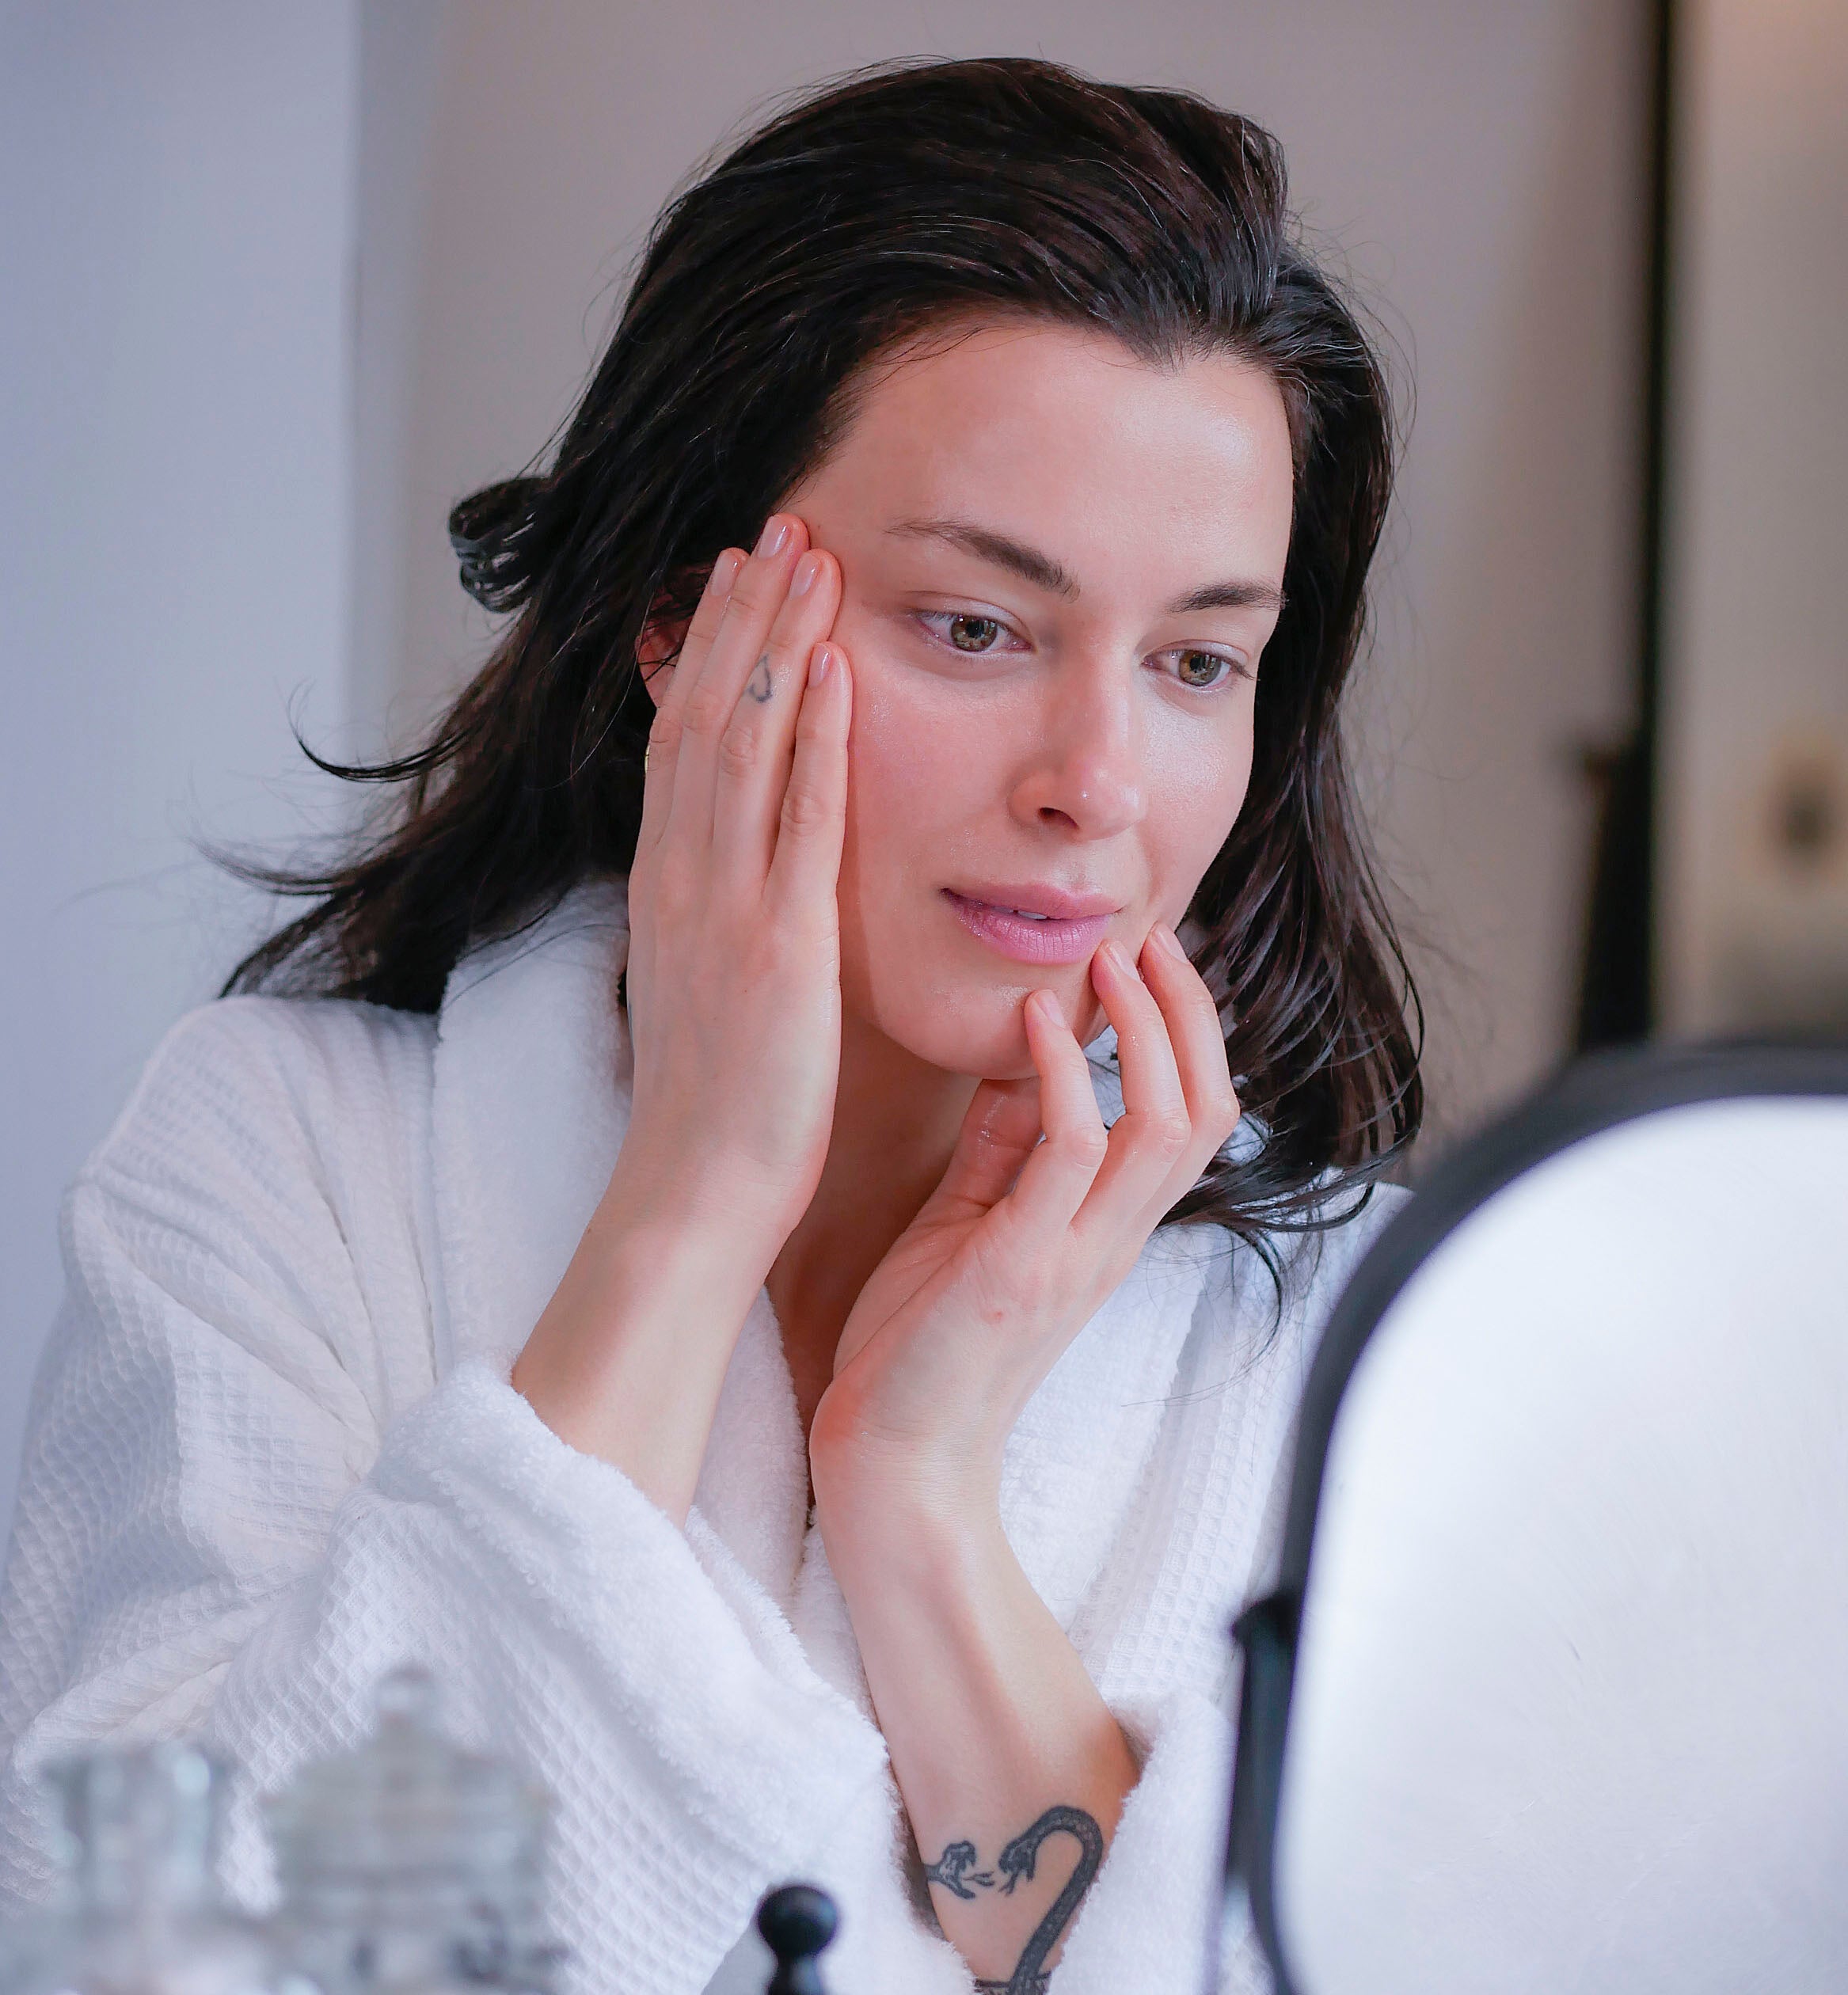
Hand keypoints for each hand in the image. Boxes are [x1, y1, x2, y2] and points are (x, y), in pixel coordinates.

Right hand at [511, 517, 851, 1510]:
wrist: (691, 1202)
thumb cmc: (716, 1118)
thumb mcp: (712, 996)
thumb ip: (730, 926)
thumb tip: (749, 886)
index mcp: (670, 893)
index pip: (688, 746)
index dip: (713, 655)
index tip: (743, 579)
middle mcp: (683, 883)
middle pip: (706, 717)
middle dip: (741, 616)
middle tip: (777, 522)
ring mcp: (722, 909)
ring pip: (741, 744)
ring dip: (773, 643)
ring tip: (804, 553)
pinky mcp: (775, 949)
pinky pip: (794, 823)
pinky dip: (810, 739)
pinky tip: (833, 667)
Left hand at [809, 926, 1238, 1521]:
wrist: (891, 1459)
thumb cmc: (918, 1347)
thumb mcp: (969, 1223)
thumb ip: (1005, 1147)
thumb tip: (1024, 1059)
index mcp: (1106, 1231)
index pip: (1192, 1116)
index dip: (1186, 1030)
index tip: (1145, 956)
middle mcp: (1110, 1242)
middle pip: (1207, 1108)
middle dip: (1188, 1011)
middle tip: (1145, 937)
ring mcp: (1074, 1256)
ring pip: (1166, 1124)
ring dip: (1144, 1028)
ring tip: (1105, 961)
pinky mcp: (1020, 1268)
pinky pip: (1073, 1153)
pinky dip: (1067, 1076)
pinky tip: (1034, 1022)